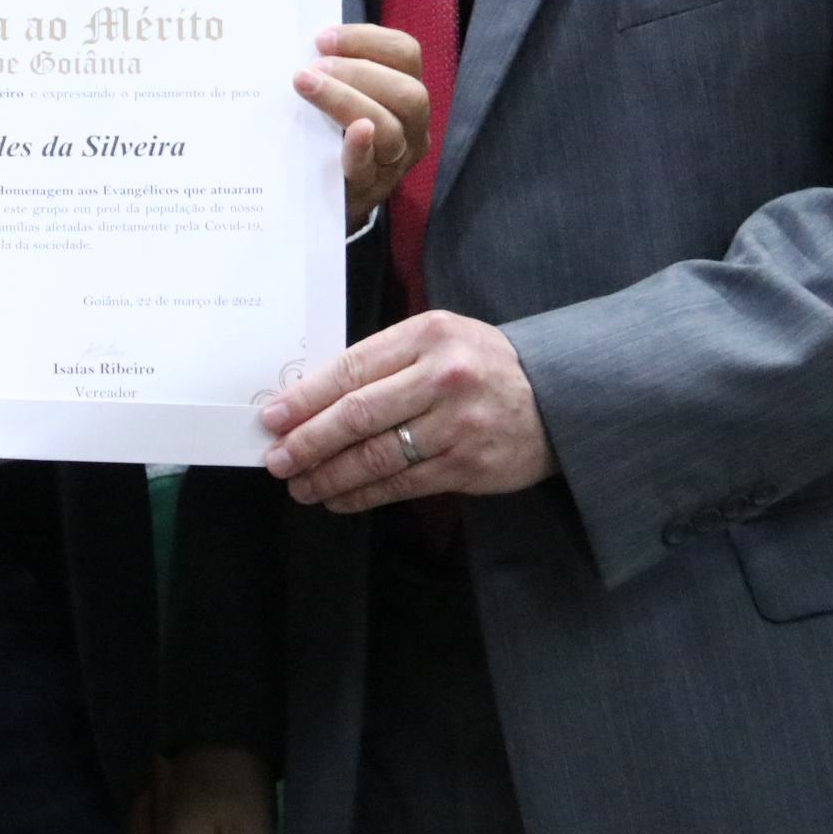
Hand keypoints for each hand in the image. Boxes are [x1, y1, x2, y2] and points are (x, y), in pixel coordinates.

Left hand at [260, 310, 554, 510]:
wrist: (560, 397)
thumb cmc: (483, 366)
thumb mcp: (438, 340)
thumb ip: (384, 360)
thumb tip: (312, 396)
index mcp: (427, 335)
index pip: (350, 369)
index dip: (304, 397)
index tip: (271, 417)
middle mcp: (442, 377)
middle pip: (357, 414)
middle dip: (307, 440)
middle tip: (277, 458)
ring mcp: (458, 424)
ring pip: (376, 455)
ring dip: (329, 475)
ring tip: (299, 485)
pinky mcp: (469, 465)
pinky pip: (402, 484)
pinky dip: (362, 495)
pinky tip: (338, 498)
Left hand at [294, 23, 427, 229]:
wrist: (322, 198)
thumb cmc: (330, 135)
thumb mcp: (340, 96)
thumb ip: (333, 70)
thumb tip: (304, 42)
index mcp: (405, 92)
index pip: (405, 53)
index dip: (366, 39)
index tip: (322, 39)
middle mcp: (412, 126)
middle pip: (407, 92)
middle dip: (357, 73)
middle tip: (311, 70)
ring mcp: (396, 161)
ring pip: (390, 129)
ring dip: (346, 100)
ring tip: (306, 86)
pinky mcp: (370, 189)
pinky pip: (370, 167)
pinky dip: (359, 147)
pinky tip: (348, 133)